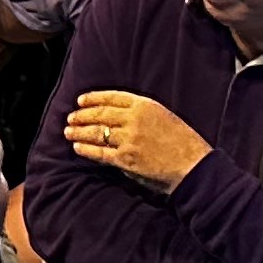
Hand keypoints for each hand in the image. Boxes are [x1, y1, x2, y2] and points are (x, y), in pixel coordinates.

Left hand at [64, 91, 212, 191]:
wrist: (194, 165)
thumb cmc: (184, 143)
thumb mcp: (165, 117)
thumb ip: (142, 116)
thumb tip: (118, 123)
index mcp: (146, 105)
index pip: (112, 97)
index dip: (94, 98)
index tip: (81, 100)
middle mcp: (134, 119)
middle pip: (100, 114)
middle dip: (82, 115)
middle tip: (70, 117)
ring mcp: (129, 139)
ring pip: (96, 133)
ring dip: (79, 132)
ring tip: (68, 132)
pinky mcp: (126, 159)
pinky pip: (100, 153)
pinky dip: (86, 150)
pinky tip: (77, 148)